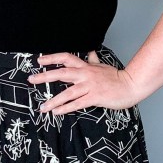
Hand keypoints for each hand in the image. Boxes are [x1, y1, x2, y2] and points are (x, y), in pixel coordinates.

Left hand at [26, 50, 141, 113]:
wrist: (131, 85)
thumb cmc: (117, 77)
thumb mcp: (103, 66)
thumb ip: (94, 60)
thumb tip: (91, 51)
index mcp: (86, 66)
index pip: (66, 58)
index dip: (52, 58)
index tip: (39, 60)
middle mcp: (85, 74)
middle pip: (61, 73)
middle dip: (45, 76)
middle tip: (31, 79)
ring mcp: (89, 86)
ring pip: (67, 93)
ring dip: (53, 101)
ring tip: (42, 107)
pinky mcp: (95, 97)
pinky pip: (77, 104)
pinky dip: (65, 108)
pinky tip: (56, 112)